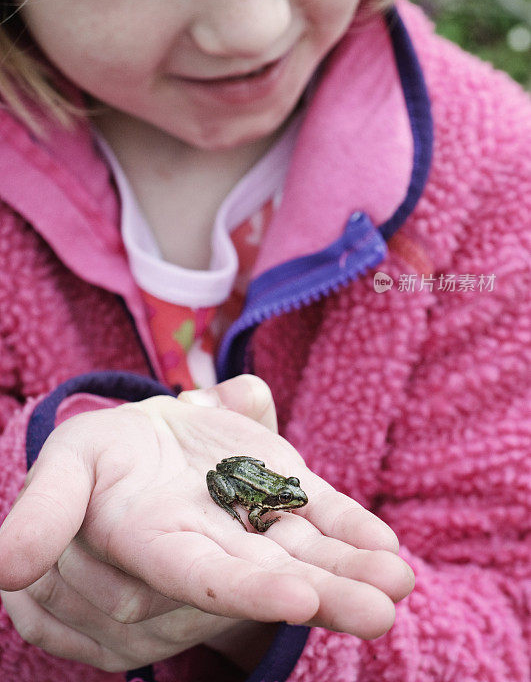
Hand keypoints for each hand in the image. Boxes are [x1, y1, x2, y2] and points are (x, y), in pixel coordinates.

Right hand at [0, 375, 413, 670]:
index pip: (197, 577)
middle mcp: (205, 550)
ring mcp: (245, 530)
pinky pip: (313, 521)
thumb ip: (45, 511)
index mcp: (150, 546)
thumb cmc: (98, 460)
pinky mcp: (272, 502)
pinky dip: (350, 531)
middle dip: (322, 594)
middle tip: (382, 608)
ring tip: (400, 583)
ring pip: (299, 558)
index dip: (242, 589)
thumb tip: (5, 567)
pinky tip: (388, 548)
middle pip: (263, 578)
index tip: (293, 599)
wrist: (136, 442)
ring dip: (351, 573)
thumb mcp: (66, 468)